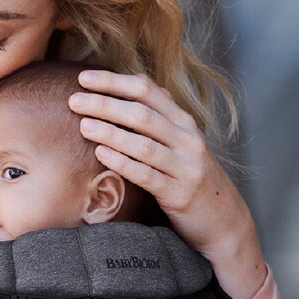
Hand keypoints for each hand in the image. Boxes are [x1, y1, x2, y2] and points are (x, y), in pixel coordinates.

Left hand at [69, 70, 265, 298]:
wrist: (225, 221)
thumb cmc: (191, 180)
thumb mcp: (181, 145)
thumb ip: (159, 119)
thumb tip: (133, 86)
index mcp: (184, 123)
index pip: (148, 91)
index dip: (114, 82)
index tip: (84, 77)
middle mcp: (188, 140)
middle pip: (142, 113)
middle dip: (105, 104)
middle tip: (73, 100)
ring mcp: (186, 166)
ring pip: (144, 143)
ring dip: (111, 133)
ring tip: (83, 126)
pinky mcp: (179, 194)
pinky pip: (147, 175)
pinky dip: (122, 163)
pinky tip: (100, 155)